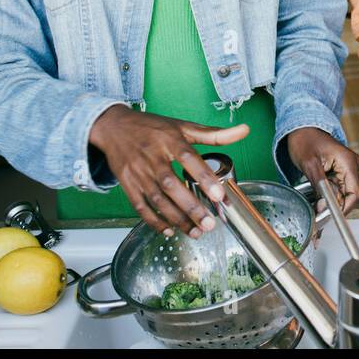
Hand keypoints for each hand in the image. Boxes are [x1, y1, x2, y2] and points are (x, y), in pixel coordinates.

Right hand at [89, 104, 248, 235]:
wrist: (113, 126)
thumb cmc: (152, 127)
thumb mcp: (182, 126)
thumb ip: (214, 134)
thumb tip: (244, 130)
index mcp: (169, 140)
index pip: (188, 159)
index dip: (204, 177)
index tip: (219, 195)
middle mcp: (153, 157)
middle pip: (171, 185)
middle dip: (191, 207)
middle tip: (210, 224)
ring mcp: (138, 172)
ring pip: (157, 200)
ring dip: (176, 219)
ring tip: (196, 232)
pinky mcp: (127, 184)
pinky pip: (140, 206)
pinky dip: (154, 221)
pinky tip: (170, 231)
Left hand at [285, 127, 358, 214]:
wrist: (302, 128)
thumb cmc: (305, 140)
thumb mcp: (309, 164)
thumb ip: (319, 187)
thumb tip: (324, 208)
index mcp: (348, 162)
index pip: (356, 193)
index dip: (345, 208)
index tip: (330, 216)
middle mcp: (352, 166)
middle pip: (350, 196)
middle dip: (335, 206)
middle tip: (317, 211)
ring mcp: (348, 169)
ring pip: (343, 194)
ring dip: (330, 200)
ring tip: (314, 200)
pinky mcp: (342, 172)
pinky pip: (339, 189)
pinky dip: (329, 195)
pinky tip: (318, 195)